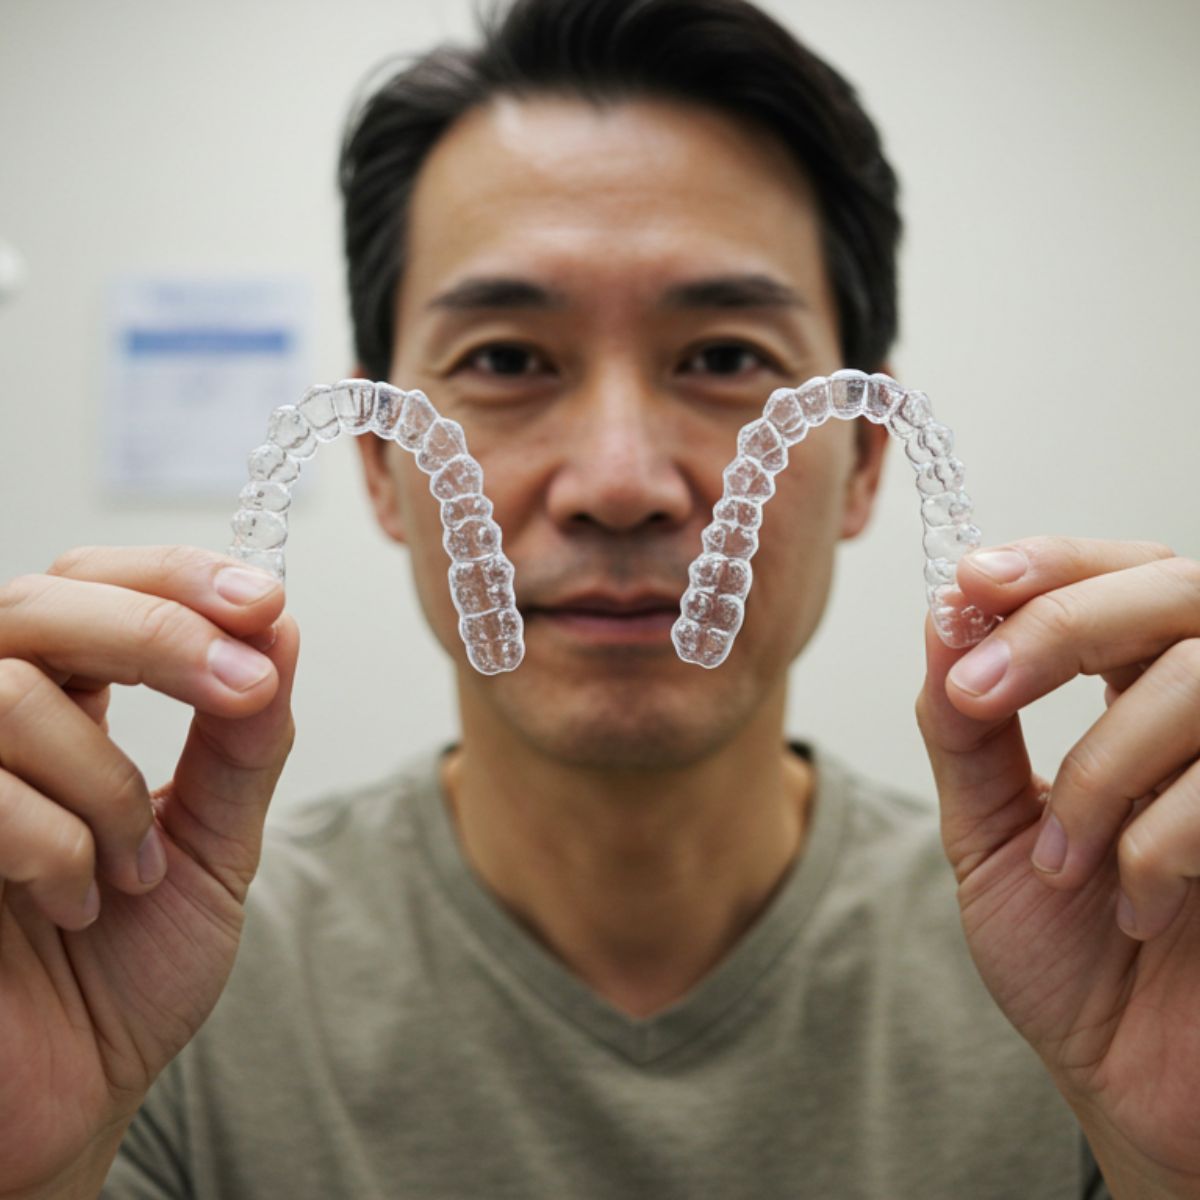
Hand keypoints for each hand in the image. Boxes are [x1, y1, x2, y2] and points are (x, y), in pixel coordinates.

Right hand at [0, 547, 296, 1197]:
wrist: (71, 1099)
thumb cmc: (130, 974)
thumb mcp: (214, 844)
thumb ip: (242, 741)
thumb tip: (280, 629)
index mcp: (60, 708)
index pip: (93, 584)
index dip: (175, 577)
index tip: (264, 605)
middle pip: (39, 603)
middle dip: (159, 633)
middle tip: (245, 688)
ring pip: (8, 694)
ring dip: (106, 782)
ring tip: (136, 867)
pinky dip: (54, 844)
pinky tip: (79, 904)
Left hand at [918, 537, 1199, 1197]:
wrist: (1135, 1086)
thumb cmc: (1072, 961)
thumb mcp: (990, 832)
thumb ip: (966, 727)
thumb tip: (942, 615)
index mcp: (1146, 697)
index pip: (1123, 576)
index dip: (1055, 561)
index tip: (971, 582)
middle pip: (1176, 590)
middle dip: (1059, 628)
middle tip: (976, 694)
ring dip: (1103, 767)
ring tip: (1061, 860)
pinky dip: (1160, 843)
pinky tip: (1133, 907)